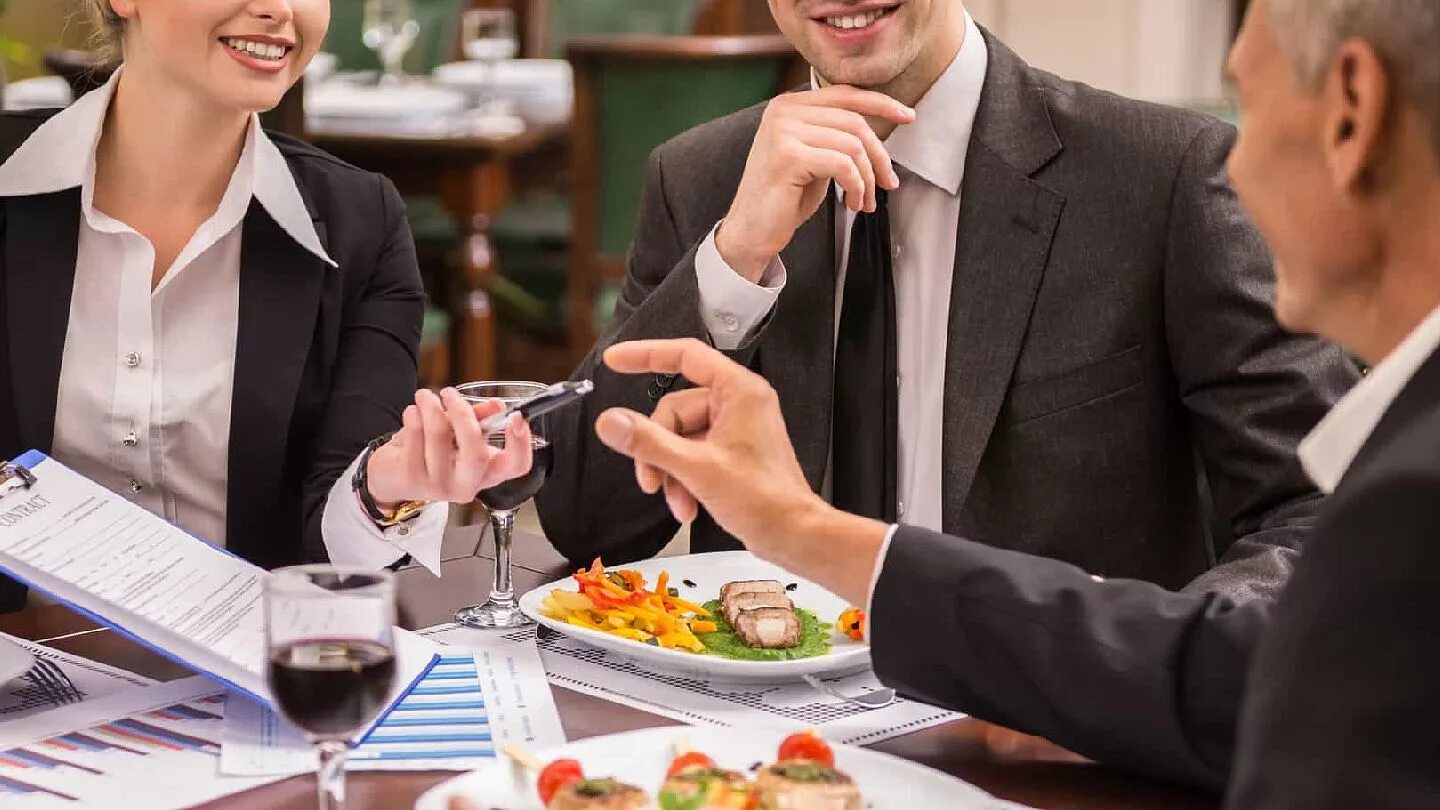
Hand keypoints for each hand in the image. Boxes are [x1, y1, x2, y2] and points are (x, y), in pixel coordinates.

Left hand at [364, 388, 532, 506]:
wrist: (393, 477)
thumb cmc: (431, 454)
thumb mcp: (458, 436)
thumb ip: (479, 420)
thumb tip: (497, 406)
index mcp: (486, 474)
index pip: (516, 466)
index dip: (522, 443)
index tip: (517, 416)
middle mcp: (466, 485)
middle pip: (475, 452)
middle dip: (462, 414)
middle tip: (450, 394)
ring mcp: (438, 485)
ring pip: (439, 434)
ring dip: (430, 406)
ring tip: (425, 396)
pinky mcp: (411, 478)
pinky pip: (415, 434)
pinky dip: (413, 414)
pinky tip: (413, 412)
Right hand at [595, 339, 890, 606]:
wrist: (793, 536)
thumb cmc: (764, 499)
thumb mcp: (696, 468)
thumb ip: (648, 442)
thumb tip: (610, 421)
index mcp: (738, 391)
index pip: (685, 356)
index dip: (645, 355)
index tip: (614, 360)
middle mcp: (738, 404)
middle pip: (674, 411)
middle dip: (658, 451)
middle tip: (649, 481)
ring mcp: (734, 429)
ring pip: (679, 439)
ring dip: (670, 473)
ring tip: (677, 502)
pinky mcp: (731, 453)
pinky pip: (692, 455)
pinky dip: (683, 480)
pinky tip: (687, 507)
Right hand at [716, 86, 913, 281]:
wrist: (751, 231)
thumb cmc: (784, 199)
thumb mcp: (815, 158)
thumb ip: (836, 136)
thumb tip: (879, 132)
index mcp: (788, 105)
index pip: (845, 94)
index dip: (881, 103)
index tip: (908, 117)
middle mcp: (783, 111)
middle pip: (854, 121)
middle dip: (879, 156)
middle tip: (888, 183)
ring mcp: (783, 131)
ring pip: (852, 145)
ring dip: (867, 179)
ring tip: (864, 201)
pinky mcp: (788, 156)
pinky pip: (843, 165)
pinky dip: (856, 187)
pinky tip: (851, 203)